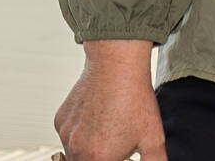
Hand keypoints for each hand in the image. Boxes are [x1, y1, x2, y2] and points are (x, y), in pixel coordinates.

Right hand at [53, 39, 165, 160]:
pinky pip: (68, 137)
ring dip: (89, 150)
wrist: (116, 63)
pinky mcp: (60, 121)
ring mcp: (65, 135)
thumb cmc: (134, 98)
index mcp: (98, 159)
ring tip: (108, 130)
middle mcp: (76, 149)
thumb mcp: (154, 139)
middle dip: (101, 158)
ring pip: (74, 154)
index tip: (121, 156)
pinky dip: (80, 134)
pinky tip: (96, 119)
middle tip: (115, 145)